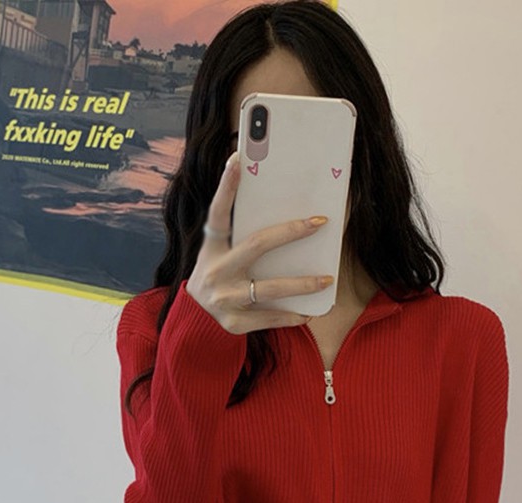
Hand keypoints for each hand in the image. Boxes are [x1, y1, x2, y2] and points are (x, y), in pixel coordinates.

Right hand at [185, 151, 333, 334]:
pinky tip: (308, 312)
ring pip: (270, 288)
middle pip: (256, 245)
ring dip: (302, 284)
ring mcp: (224, 298)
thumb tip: (280, 212)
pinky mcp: (234, 323)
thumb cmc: (217, 277)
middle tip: (318, 221)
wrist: (194, 320)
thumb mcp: (218, 255)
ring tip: (327, 280)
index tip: (238, 160)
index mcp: (211, 249)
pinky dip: (291, 315)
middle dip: (290, 232)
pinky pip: (270, 318)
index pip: (218, 213)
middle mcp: (216, 271)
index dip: (226, 187)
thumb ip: (239, 237)